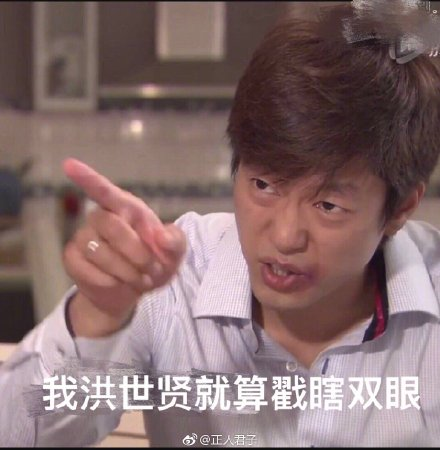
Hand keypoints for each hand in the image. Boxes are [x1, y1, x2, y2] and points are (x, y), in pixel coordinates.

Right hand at [62, 158, 185, 336]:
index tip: (69, 164)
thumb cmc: (157, 260)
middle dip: (136, 252)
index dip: (87, 178)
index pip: (105, 190)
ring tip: (142, 278)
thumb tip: (161, 236)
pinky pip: (88, 270)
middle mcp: (102, 218)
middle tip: (152, 268)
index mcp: (126, 208)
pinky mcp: (73, 259)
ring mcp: (84, 237)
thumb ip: (175, 241)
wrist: (139, 288)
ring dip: (126, 271)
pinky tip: (120, 283)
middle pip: (111, 225)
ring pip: (98, 250)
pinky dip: (110, 282)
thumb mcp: (175, 251)